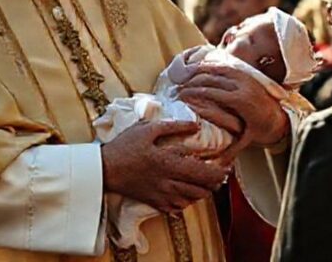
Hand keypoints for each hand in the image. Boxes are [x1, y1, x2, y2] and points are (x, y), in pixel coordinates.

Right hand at [101, 121, 228, 213]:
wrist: (104, 170)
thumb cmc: (125, 147)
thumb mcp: (147, 129)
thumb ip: (174, 127)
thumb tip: (196, 125)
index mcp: (169, 164)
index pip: (203, 174)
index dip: (220, 173)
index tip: (227, 167)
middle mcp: (168, 183)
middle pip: (202, 190)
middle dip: (215, 184)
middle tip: (220, 175)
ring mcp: (162, 195)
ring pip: (192, 200)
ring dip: (203, 192)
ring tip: (206, 183)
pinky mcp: (154, 203)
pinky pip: (178, 207)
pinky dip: (188, 201)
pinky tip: (187, 192)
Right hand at [178, 64, 288, 147]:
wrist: (282, 116)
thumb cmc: (262, 129)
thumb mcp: (247, 140)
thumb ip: (231, 150)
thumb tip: (216, 164)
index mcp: (240, 101)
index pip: (211, 92)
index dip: (194, 92)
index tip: (181, 95)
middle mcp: (243, 86)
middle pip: (212, 79)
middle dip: (193, 81)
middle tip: (179, 86)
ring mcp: (245, 77)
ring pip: (217, 70)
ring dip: (200, 72)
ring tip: (185, 77)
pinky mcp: (247, 74)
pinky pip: (226, 66)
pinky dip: (211, 67)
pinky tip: (200, 70)